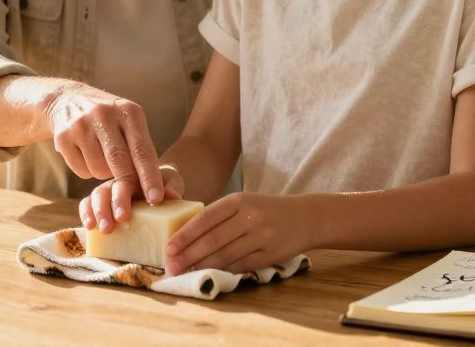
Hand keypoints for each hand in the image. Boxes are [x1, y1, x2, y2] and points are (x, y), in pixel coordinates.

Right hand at [44, 82, 165, 205]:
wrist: (68, 100)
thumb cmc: (111, 121)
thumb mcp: (129, 123)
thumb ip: (142, 150)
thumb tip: (160, 192)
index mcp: (129, 112)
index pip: (142, 149)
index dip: (150, 176)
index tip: (156, 199)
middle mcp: (105, 115)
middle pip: (119, 161)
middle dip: (125, 190)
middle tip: (127, 214)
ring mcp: (81, 125)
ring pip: (98, 169)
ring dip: (105, 175)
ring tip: (105, 161)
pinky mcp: (63, 137)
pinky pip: (81, 170)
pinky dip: (87, 172)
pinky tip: (87, 155)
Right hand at [79, 165, 184, 232]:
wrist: (150, 190)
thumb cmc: (162, 183)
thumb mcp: (171, 180)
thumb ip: (173, 184)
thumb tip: (172, 195)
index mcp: (138, 167)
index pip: (141, 169)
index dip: (148, 181)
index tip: (154, 200)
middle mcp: (118, 176)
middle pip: (115, 182)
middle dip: (119, 200)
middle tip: (122, 216)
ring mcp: (105, 188)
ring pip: (98, 193)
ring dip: (101, 210)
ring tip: (107, 228)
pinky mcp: (94, 201)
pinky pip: (86, 204)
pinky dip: (86, 213)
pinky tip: (90, 225)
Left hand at [163, 192, 311, 275]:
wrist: (306, 217)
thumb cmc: (267, 210)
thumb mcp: (244, 203)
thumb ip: (219, 216)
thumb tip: (185, 237)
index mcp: (239, 200)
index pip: (205, 218)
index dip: (184, 235)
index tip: (167, 248)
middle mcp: (249, 216)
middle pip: (212, 240)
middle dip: (188, 255)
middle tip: (171, 267)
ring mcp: (261, 236)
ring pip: (225, 255)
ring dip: (202, 266)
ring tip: (185, 273)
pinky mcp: (270, 254)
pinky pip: (240, 265)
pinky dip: (222, 270)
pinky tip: (209, 273)